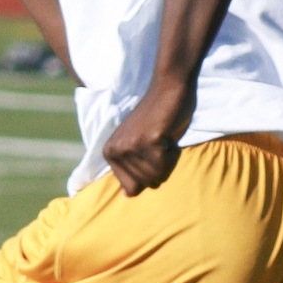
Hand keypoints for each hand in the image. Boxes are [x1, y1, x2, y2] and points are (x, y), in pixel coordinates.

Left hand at [102, 81, 191, 195]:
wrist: (169, 87)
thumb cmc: (157, 117)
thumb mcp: (137, 146)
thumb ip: (130, 169)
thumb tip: (127, 196)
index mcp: (109, 153)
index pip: (131, 189)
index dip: (148, 173)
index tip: (149, 150)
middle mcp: (115, 150)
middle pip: (146, 184)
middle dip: (159, 166)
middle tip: (158, 142)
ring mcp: (131, 145)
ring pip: (156, 176)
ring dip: (167, 159)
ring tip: (162, 137)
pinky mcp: (149, 140)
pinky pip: (165, 165)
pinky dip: (173, 153)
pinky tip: (167, 135)